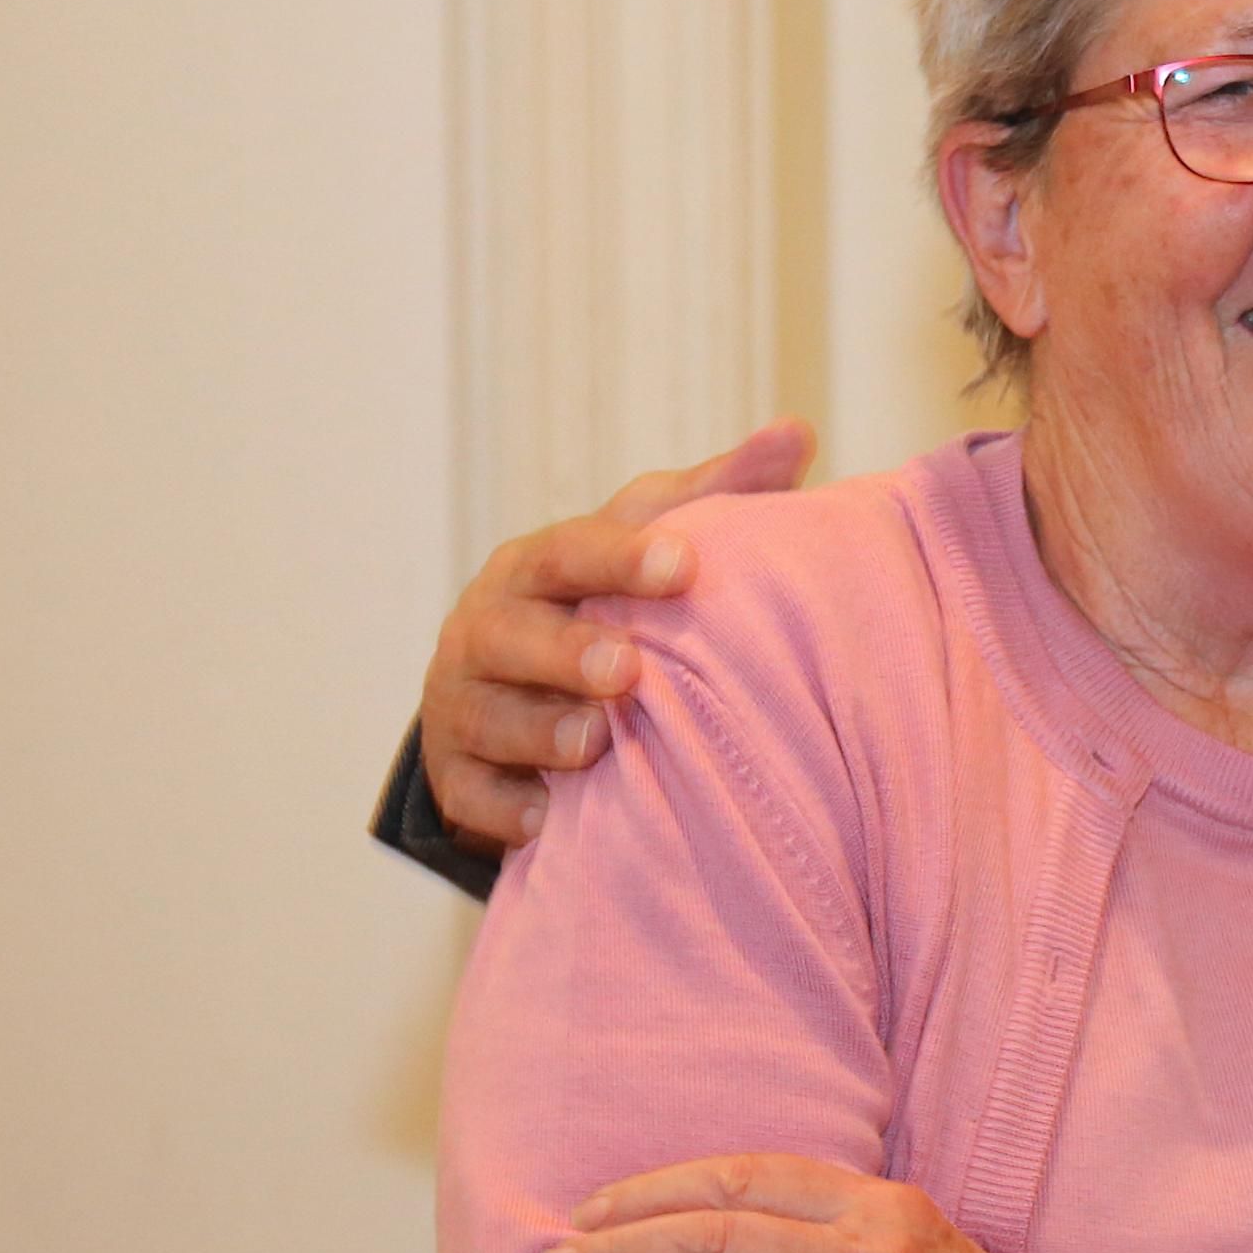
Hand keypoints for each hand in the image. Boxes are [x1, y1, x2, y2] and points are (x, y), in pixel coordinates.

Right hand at [419, 417, 816, 850]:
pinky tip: (550, 820)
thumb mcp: (647, 543)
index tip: (682, 564)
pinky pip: (472, 796)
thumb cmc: (598, 603)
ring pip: (487, 716)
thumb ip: (717, 493)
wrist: (511, 690)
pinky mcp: (457, 777)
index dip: (619, 558)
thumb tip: (795, 432)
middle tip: (628, 668)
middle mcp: (487, 627)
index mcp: (537, 567)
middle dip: (565, 652)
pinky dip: (507, 809)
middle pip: (512, 634)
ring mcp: (464, 703)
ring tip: (595, 743)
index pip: (571, 552)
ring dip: (539, 731)